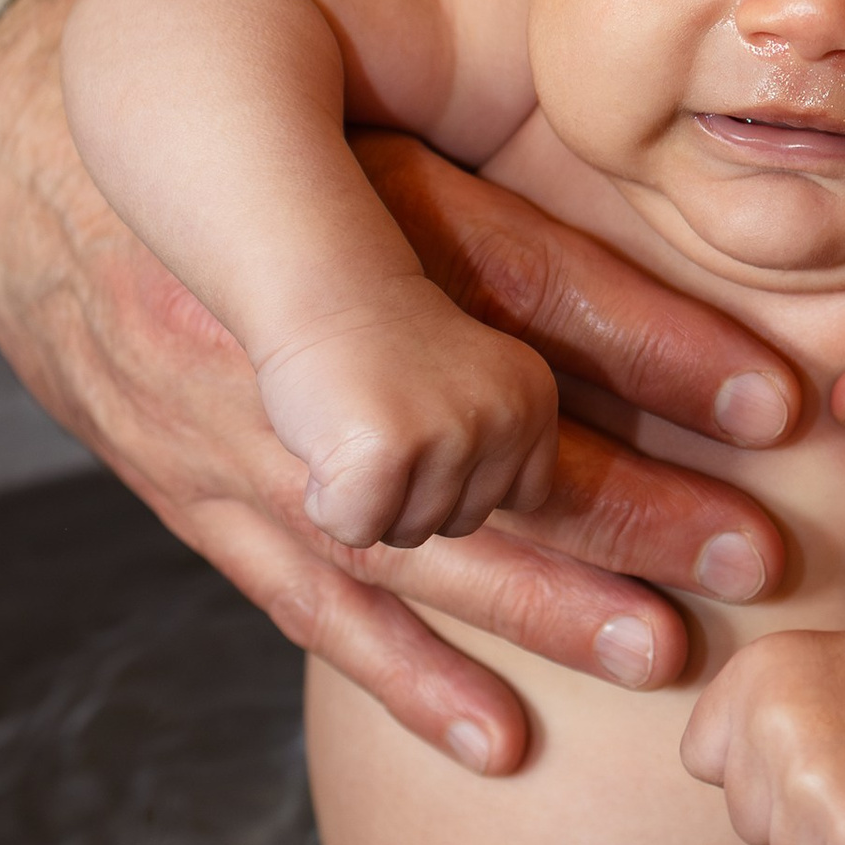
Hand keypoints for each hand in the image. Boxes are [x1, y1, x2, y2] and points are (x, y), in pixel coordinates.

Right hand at [0, 0, 801, 774]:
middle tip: (754, 555)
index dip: (645, 340)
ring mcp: (224, 427)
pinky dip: (403, 675)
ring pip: (409, 539)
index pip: (509, 276)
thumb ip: (436, 16)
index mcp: (317, 187)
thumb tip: (567, 25)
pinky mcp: (193, 491)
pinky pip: (306, 600)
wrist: (1, 135)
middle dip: (624, 506)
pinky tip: (498, 737)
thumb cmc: (177, 57)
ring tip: (660, 652)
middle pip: (474, 432)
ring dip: (543, 604)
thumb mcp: (268, 20)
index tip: (768, 401)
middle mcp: (269, 325)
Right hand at [255, 285, 559, 549]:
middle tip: (382, 428)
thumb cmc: (373, 346)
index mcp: (531, 400)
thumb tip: (521, 558)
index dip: (460, 484)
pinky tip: (321, 442)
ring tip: (350, 428)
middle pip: (463, 524)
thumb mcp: (465, 385)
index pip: (522, 499)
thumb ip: (493, 449)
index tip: (421, 433)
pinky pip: (356, 529)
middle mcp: (503, 417)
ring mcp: (449, 435)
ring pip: (408, 533)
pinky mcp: (386, 454)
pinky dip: (325, 501)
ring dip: (366, 497)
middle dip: (413, 495)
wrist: (312, 287)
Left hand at [681, 622, 844, 844]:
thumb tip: (738, 812)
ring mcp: (815, 786)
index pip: (704, 761)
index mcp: (751, 676)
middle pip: (750, 824)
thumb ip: (750, 728)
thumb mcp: (804, 676)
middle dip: (804, 817)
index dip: (760, 769)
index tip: (820, 746)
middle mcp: (773, 727)